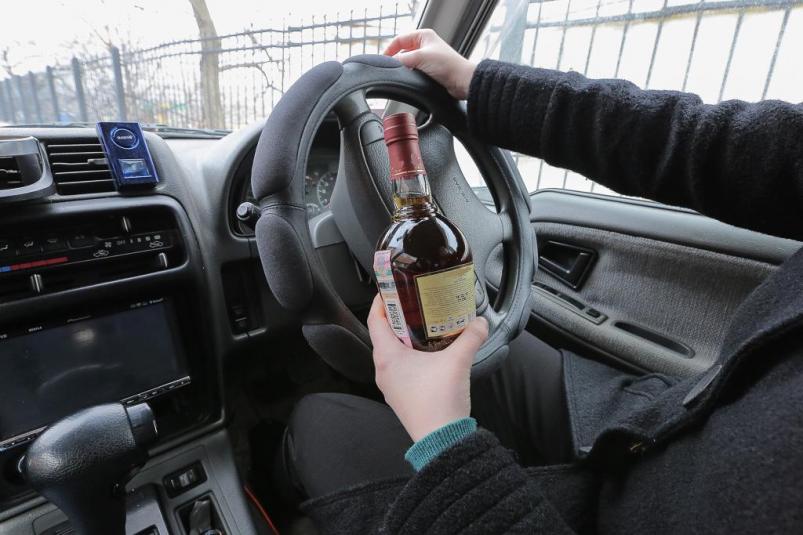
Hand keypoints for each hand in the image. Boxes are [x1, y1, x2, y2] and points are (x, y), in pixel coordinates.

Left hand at [368, 295, 488, 441]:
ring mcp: (391, 385)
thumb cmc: (439, 402)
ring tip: (425, 324)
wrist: (442, 440)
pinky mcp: (402, 395)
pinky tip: (431, 352)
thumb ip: (471, 337)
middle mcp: (383, 370)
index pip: (375, 320)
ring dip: (406, 337)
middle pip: (384, 334)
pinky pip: (401, 367)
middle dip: (399, 317)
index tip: (392, 288)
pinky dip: (411, 355)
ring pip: (393, 352)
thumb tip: (480, 322)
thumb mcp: (458, 362)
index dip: (382, 301)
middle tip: (415, 302)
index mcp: (387, 357)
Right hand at [384, 29, 476, 99]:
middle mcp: (426, 44)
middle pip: (403, 50)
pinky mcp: (430, 69)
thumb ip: (402, 59)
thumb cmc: (447, 65)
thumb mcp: (420, 58)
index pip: (400, 39)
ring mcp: (428, 57)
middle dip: (397, 59)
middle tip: (391, 68)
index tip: (383, 60)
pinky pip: (415, 70)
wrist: (461, 81)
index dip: (390, 49)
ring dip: (405, 67)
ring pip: (409, 61)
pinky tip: (410, 79)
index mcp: (424, 35)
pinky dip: (410, 74)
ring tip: (402, 74)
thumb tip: (391, 62)